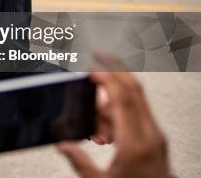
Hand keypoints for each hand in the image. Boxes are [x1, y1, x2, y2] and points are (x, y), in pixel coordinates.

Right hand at [58, 53, 168, 177]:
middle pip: (134, 90)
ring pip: (135, 103)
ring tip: (94, 128)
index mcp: (135, 143)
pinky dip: (118, 115)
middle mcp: (150, 136)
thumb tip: (63, 145)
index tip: (91, 65)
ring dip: (111, 102)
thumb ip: (79, 162)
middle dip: (114, 69)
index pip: (122, 97)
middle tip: (96, 57)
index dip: (106, 76)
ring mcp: (156, 138)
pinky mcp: (156, 143)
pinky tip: (104, 134)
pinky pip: (137, 117)